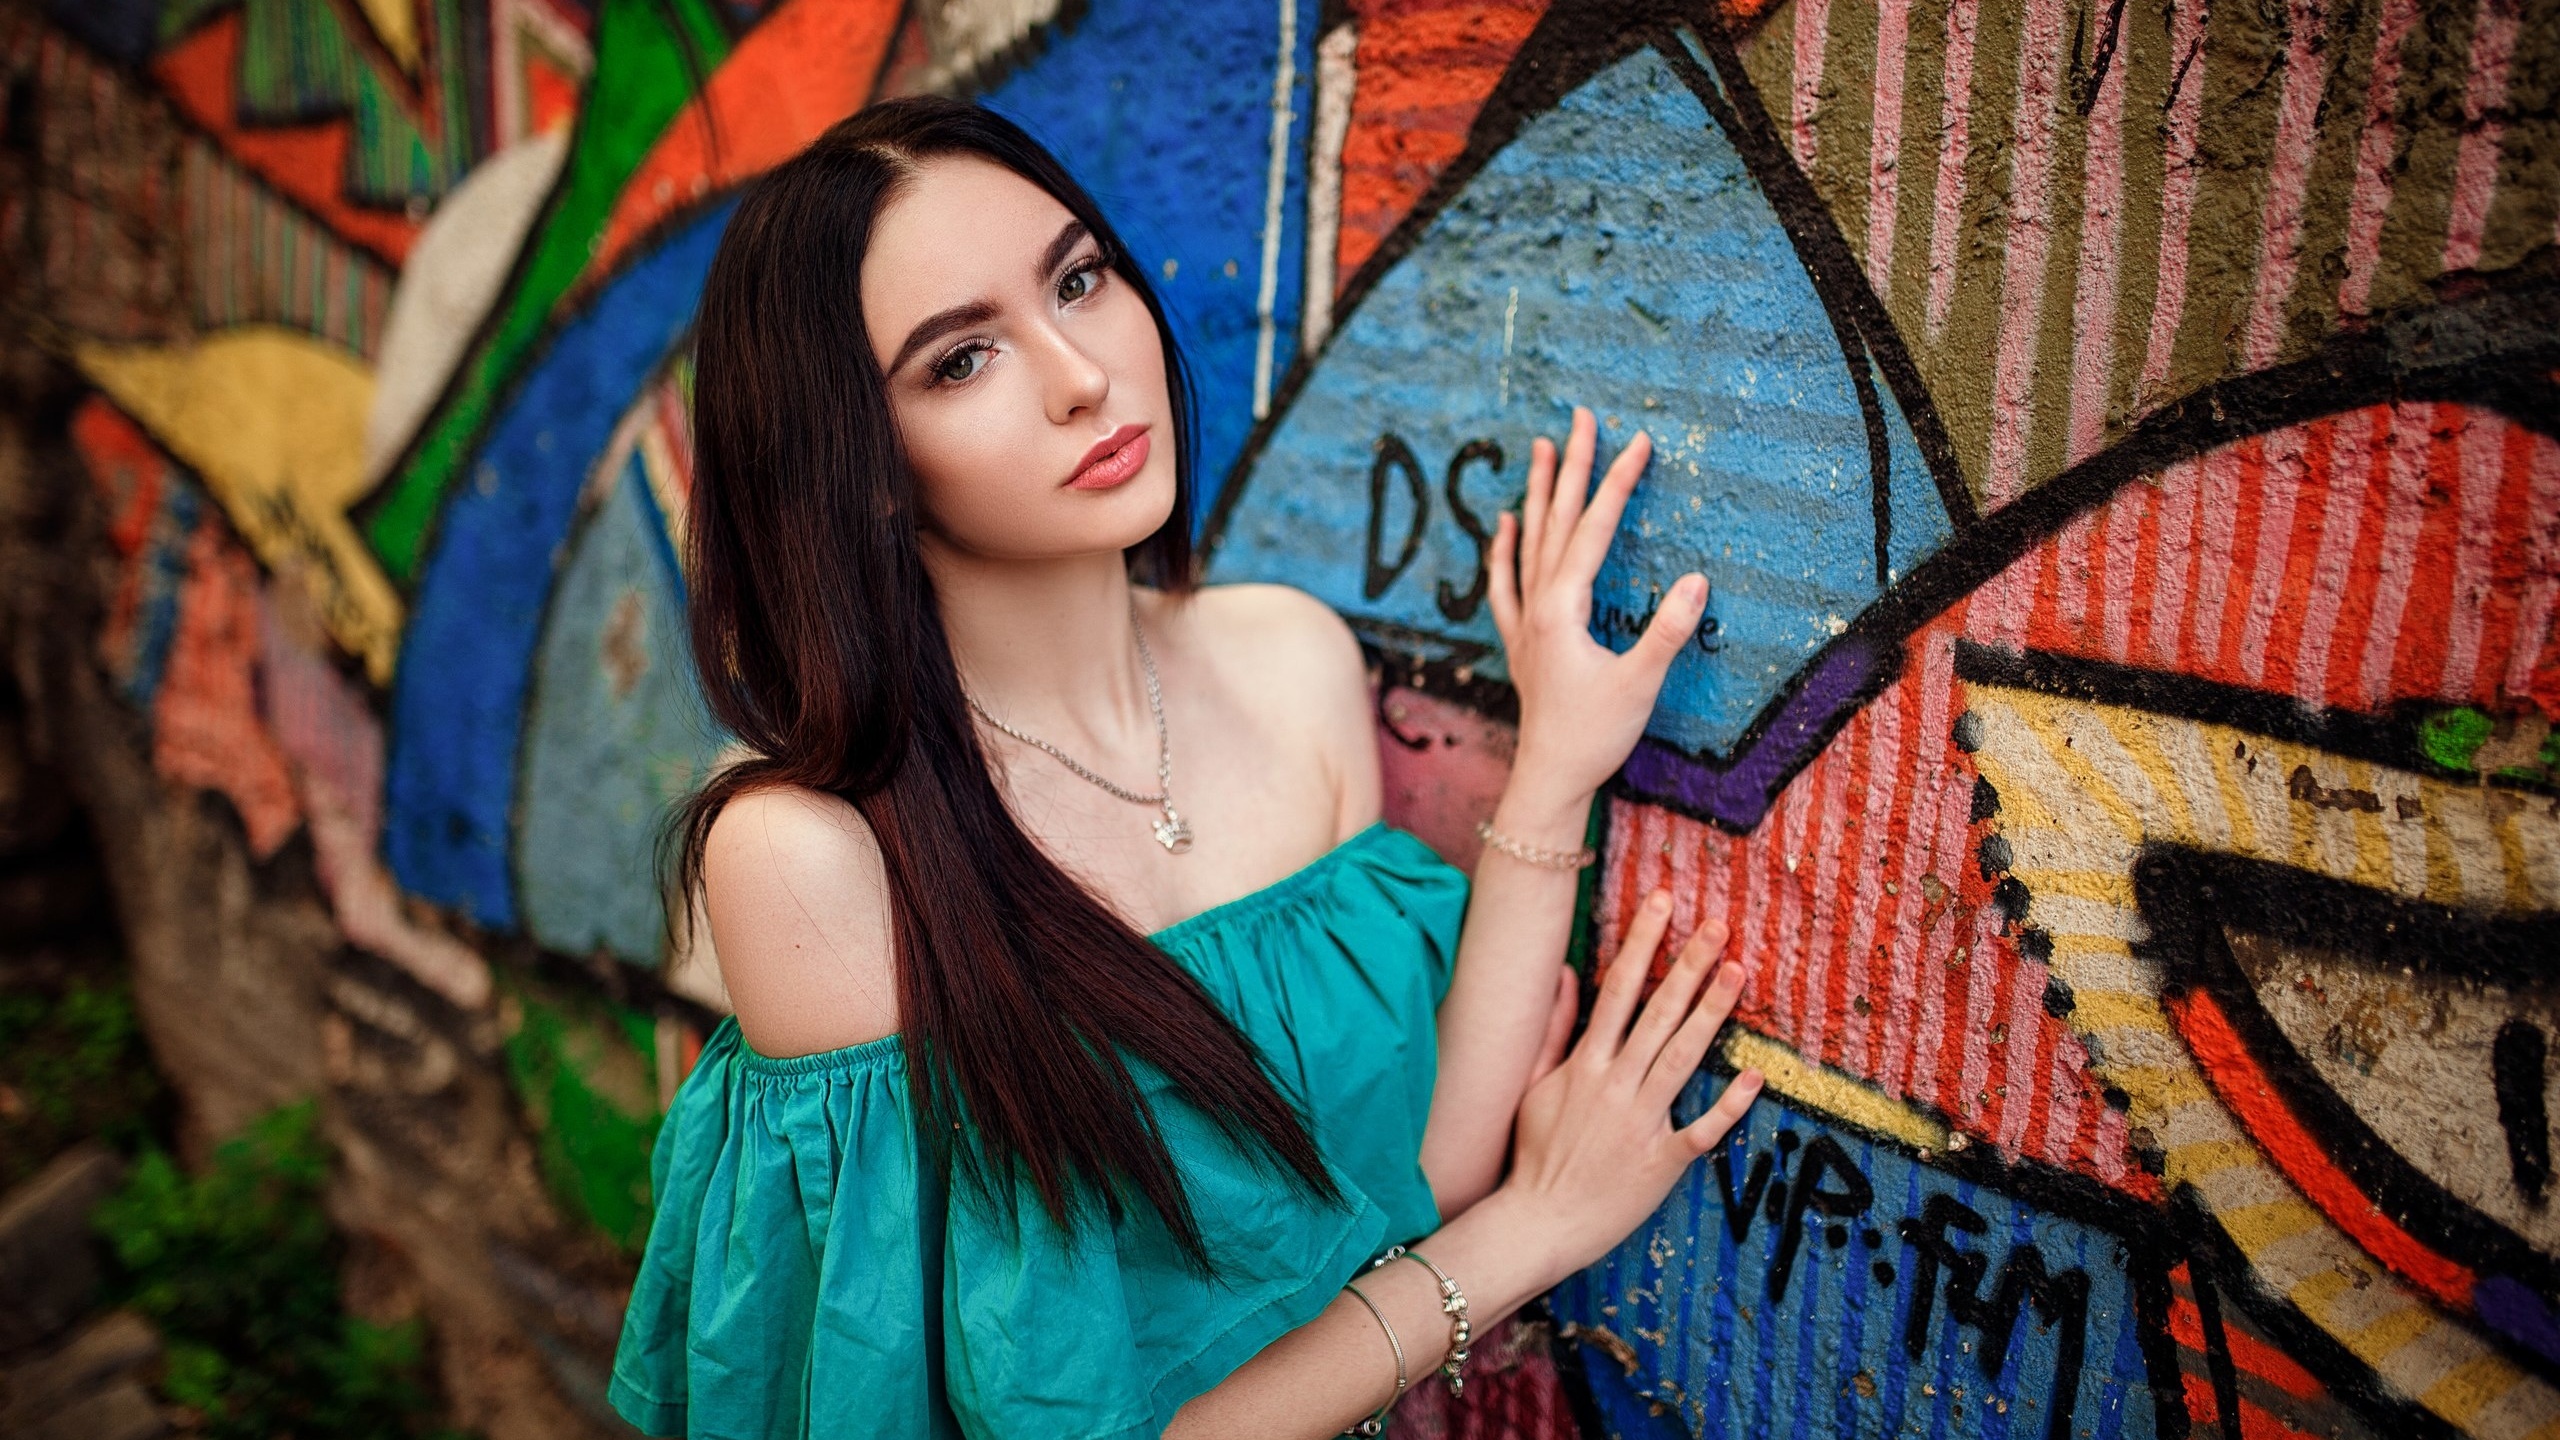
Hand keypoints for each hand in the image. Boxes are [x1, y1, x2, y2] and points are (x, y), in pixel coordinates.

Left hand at [1488, 407, 1706, 821]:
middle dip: (1572, 467)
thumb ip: (1667, 630)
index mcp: (1564, 610)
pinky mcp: (1520, 641)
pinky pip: (1506, 582)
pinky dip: (1505, 548)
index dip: (1617, 483)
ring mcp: (1524, 622)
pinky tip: (1506, 522)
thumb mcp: (1641, 683)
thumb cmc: (1594, 735)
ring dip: (1538, 493)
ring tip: (1542, 447)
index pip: (1593, 530)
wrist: (1550, 778)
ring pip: (1529, 541)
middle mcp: (1538, 607)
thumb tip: (1697, 579)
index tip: (1637, 440)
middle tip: (1580, 416)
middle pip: (1556, 521)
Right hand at [1489, 888, 1760, 1287]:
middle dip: (1688, 965)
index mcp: (1585, 1065)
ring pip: (1681, 1058)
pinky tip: (1754, 1076)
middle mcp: (1614, 1086)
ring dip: (1711, 1014)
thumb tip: (1565, 974)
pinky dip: (1729, 1105)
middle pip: (1657, 1014)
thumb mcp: (1533, 1085)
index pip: (1617, 989)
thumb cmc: (1533, 1154)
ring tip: (1738, 972)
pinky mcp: (1662, 1162)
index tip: (1662, 902)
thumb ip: (1552, 1028)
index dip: (1642, 943)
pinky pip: (1701, 1129)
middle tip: (1718, 925)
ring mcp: (1640, 1123)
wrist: (1538, 1223)